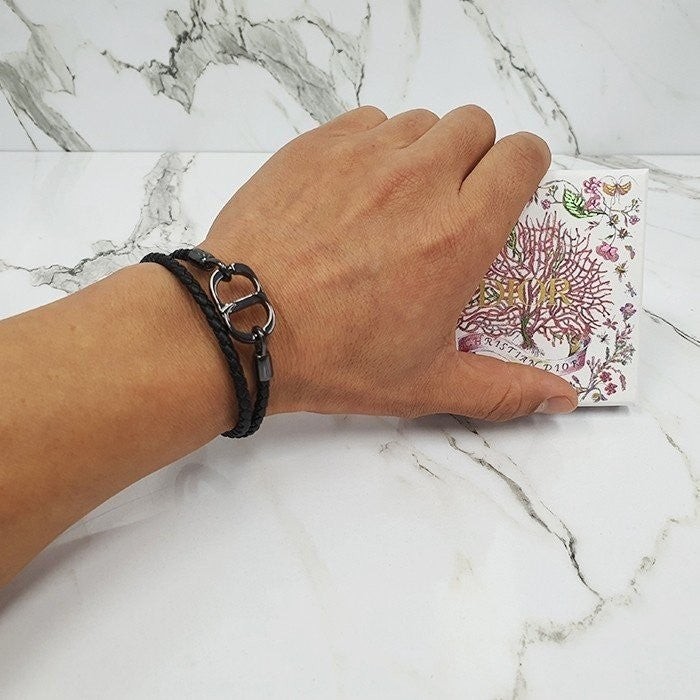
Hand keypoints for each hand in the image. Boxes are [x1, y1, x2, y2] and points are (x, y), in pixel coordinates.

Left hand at [200, 105, 577, 419]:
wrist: (242, 326)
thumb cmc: (334, 357)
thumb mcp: (426, 383)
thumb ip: (503, 388)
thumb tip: (561, 397)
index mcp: (459, 233)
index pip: (522, 157)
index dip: (523, 167)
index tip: (507, 190)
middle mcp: (420, 180)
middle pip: (475, 126)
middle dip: (473, 157)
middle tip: (447, 203)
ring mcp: (365, 156)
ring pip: (421, 123)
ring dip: (422, 152)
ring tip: (395, 202)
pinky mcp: (317, 146)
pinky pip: (367, 123)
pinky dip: (372, 147)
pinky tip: (353, 191)